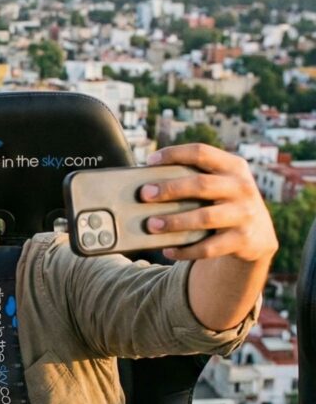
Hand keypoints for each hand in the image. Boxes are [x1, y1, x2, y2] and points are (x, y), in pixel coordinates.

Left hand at [141, 144, 277, 263]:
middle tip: (145, 194)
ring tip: (151, 224)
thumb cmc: (224, 203)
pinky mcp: (243, 240)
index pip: (201, 152)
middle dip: (170, 189)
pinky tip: (167, 250)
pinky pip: (208, 247)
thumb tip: (148, 186)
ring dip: (175, 221)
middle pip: (201, 184)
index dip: (174, 154)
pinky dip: (185, 250)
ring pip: (204, 217)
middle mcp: (242, 187)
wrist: (258, 235)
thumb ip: (194, 179)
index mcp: (233, 167)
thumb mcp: (219, 185)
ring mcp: (245, 214)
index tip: (150, 161)